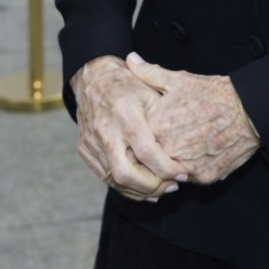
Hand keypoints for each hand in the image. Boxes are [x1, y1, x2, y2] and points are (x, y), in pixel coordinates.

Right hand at [70, 55, 188, 201]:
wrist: (93, 77)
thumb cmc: (127, 83)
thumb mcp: (150, 91)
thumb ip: (165, 116)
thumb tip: (183, 144)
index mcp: (125, 114)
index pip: (146, 151)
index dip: (166, 168)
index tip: (183, 173)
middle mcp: (105, 130)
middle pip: (126, 174)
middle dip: (152, 187)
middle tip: (172, 186)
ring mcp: (92, 142)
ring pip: (115, 180)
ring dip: (140, 191)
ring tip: (161, 189)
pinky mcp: (85, 150)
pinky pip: (105, 177)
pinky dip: (125, 186)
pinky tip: (142, 186)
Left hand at [126, 53, 261, 185]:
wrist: (248, 111)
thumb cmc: (213, 94)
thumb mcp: (179, 79)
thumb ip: (149, 73)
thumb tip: (130, 60)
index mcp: (157, 126)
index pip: (135, 139)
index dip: (139, 134)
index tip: (145, 128)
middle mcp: (168, 151)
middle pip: (150, 159)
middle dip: (153, 152)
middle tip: (166, 139)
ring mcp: (186, 167)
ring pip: (169, 171)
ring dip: (171, 162)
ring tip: (182, 145)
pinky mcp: (203, 177)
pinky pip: (189, 177)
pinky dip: (190, 168)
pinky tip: (196, 153)